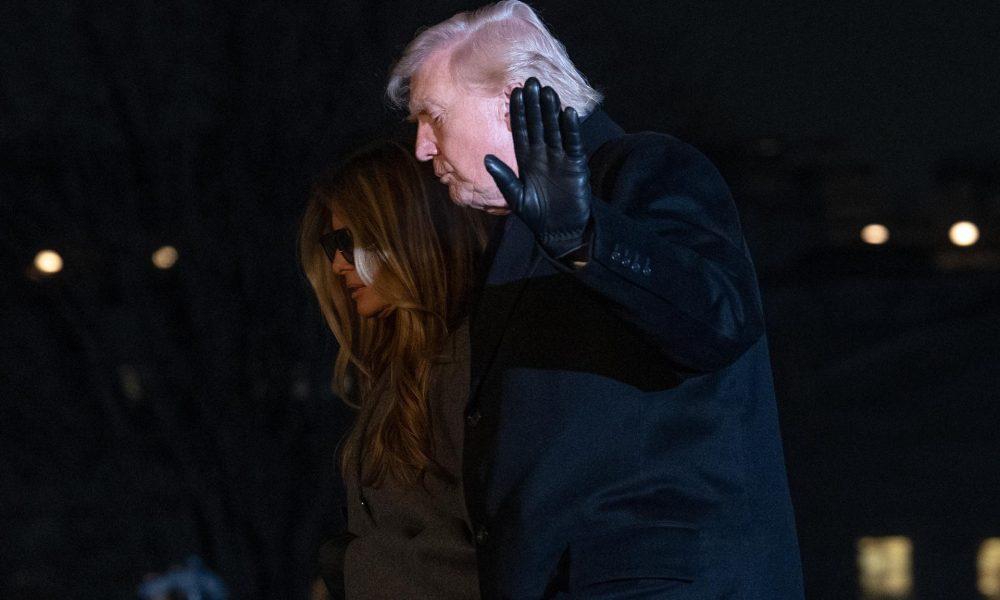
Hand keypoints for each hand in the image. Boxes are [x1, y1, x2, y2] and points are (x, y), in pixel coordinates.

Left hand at [484, 78, 591, 258]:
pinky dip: (571, 129)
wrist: (559, 229)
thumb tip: (485, 159)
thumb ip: (503, 178)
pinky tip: (568, 113)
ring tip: (548, 91)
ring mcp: (560, 157)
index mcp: (525, 159)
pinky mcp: (575, 164)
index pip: (521, 131)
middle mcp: (542, 154)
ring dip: (552, 110)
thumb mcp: (515, 197)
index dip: (518, 112)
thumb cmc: (535, 214)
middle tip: (531, 81)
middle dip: (534, 104)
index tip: (514, 92)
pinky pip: (572, 143)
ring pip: (555, 129)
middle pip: (538, 124)